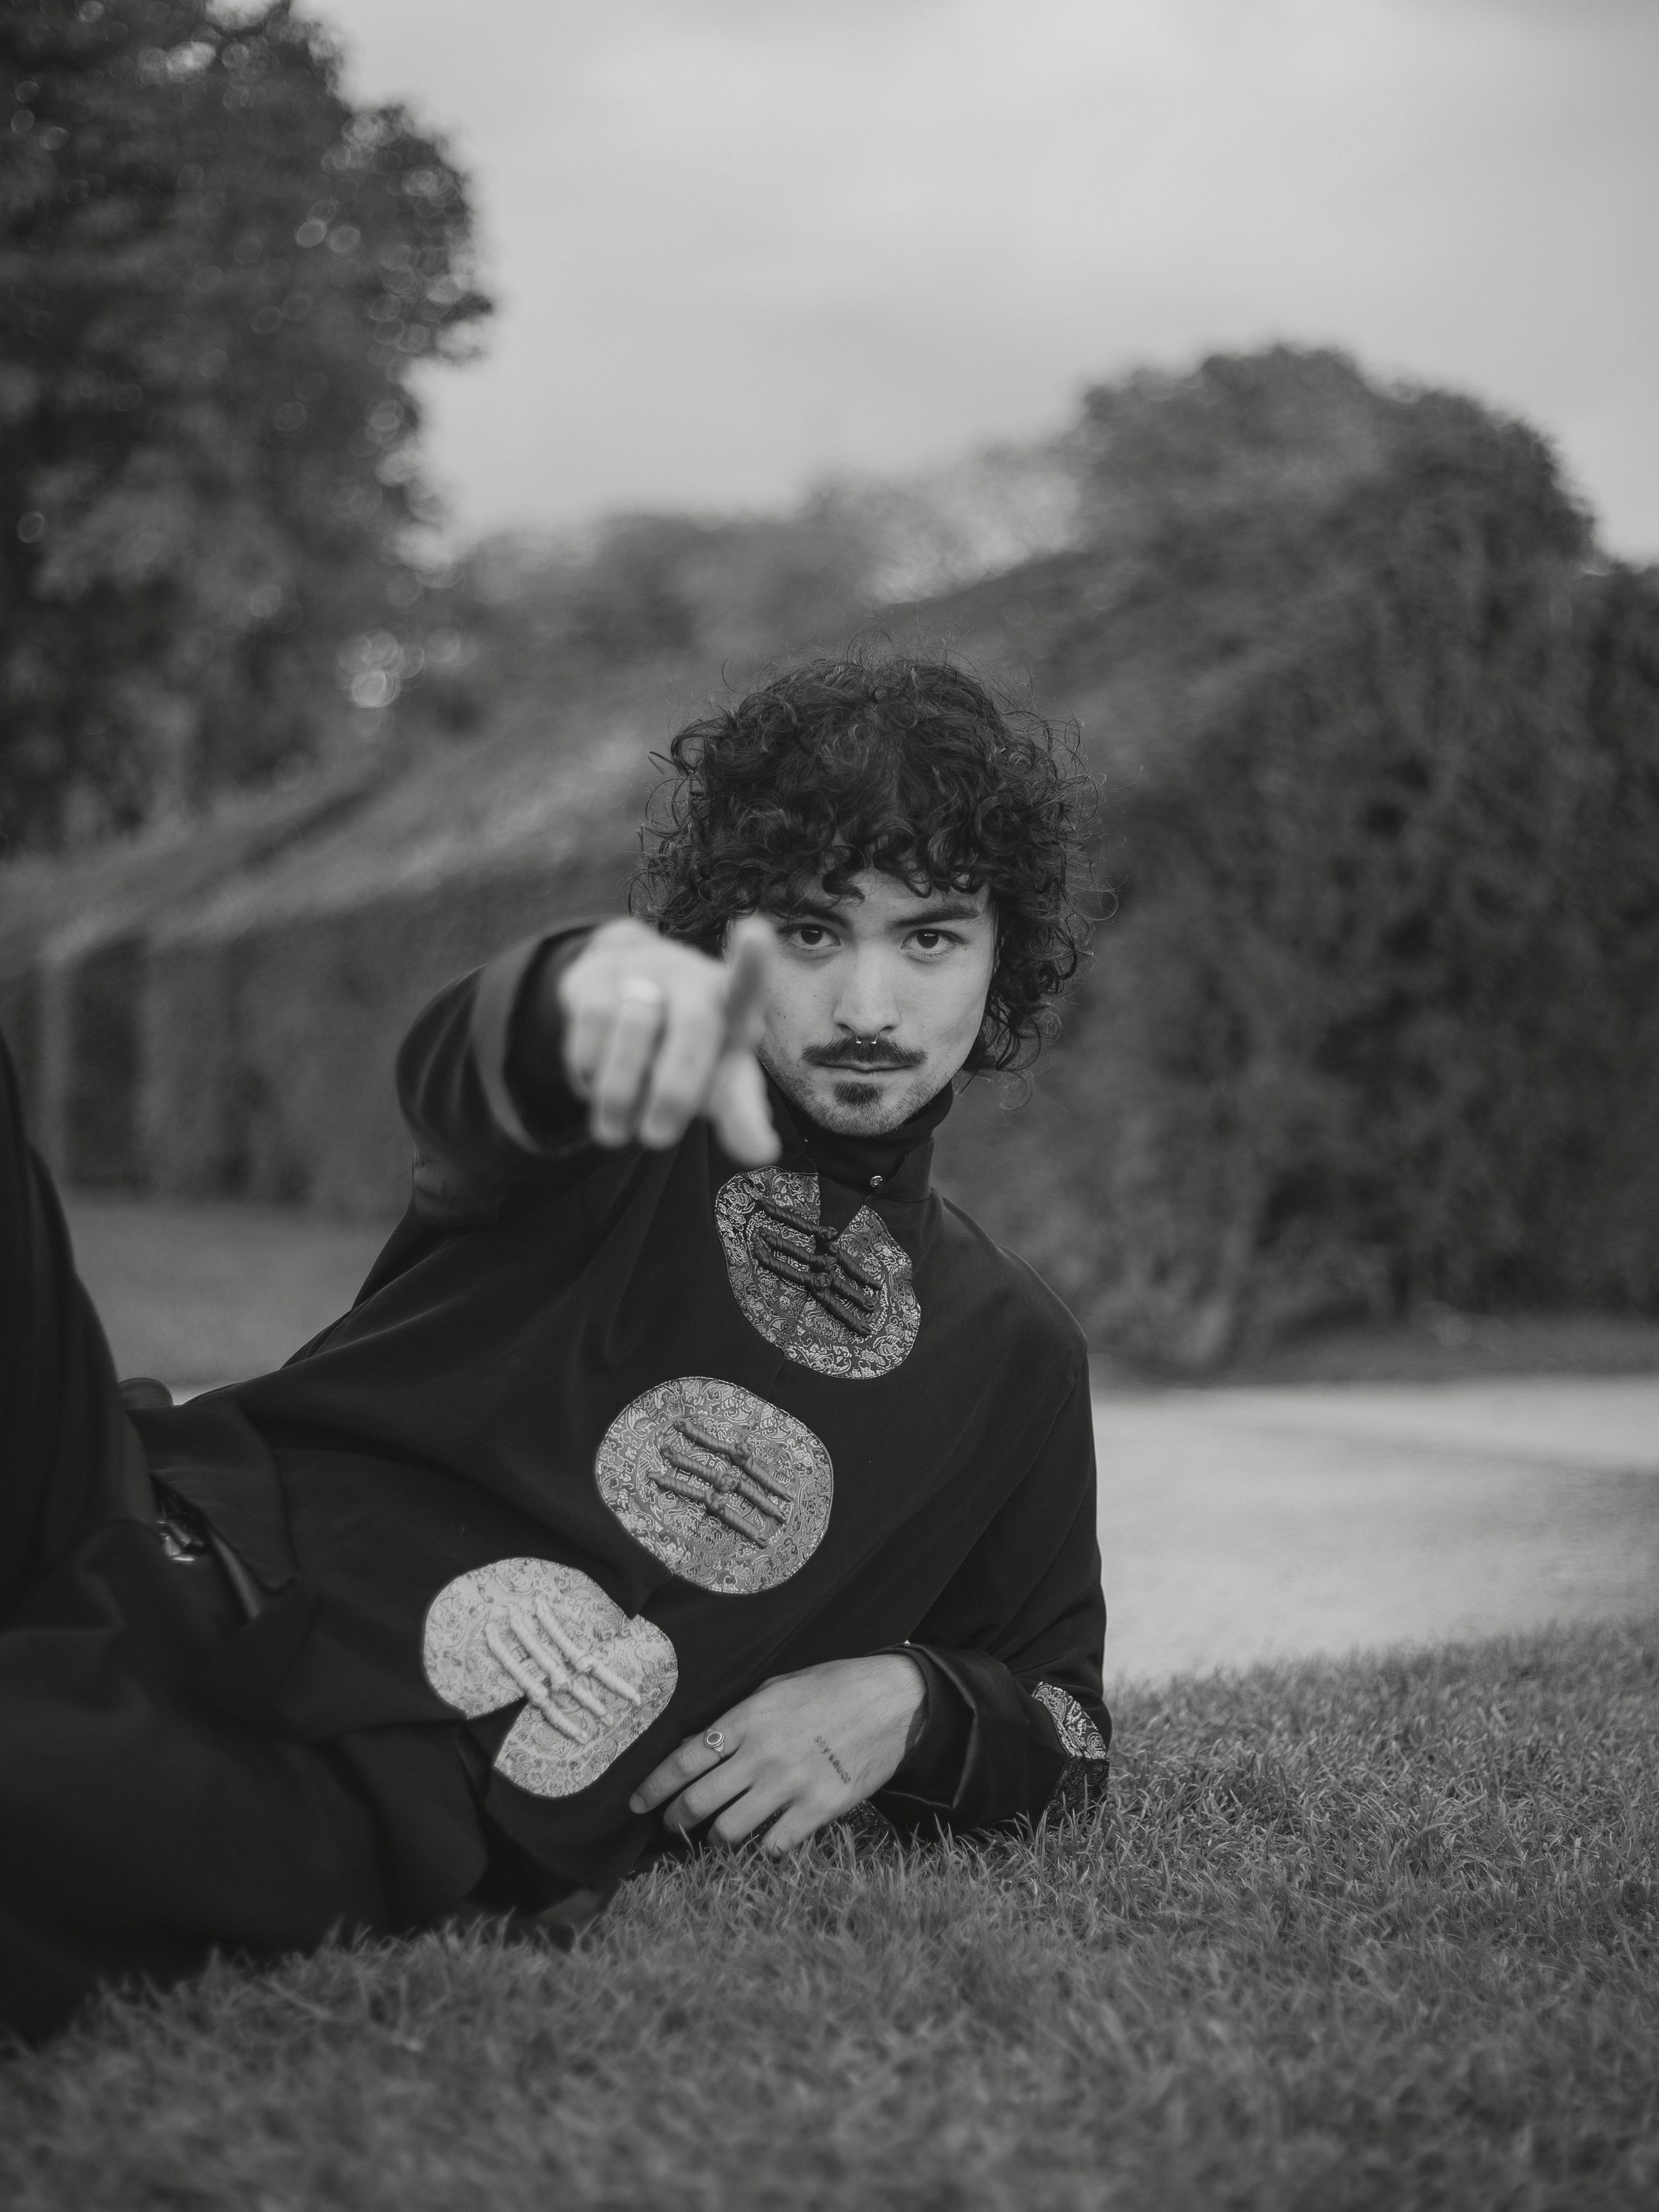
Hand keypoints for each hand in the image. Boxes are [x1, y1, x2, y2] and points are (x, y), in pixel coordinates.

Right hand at [553, 915, 779, 1163]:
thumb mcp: (717, 1080)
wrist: (626, 995)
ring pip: (635, 1026)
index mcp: (732, 1004)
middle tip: (658, 1139)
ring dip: (621, 1093)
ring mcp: (642, 971)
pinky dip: (588, 1072)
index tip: (756, 935)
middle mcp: (692, 978)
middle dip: (675, 1090)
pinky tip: (593, 1084)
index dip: (751, 962)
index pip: (747, 981)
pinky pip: (591, 1028)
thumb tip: (762, 1154)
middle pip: (692, 1026)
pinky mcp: (595, 977)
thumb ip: (740, 1113)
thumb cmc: (689, 1047)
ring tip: (616, 1131)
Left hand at [629, 1655, 925, 1853]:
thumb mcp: (777, 1687)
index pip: (684, 1758)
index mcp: (749, 1717)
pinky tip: (763, 1839)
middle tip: (671, 1825)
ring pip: (728, 1831)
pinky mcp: (819, 1808)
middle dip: (675, 1820)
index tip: (637, 1804)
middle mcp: (763, 1753)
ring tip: (717, 1834)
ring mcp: (791, 1783)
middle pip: (698, 1802)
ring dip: (715, 1838)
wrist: (893, 1700)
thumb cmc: (832, 1687)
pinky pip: (773, 1845)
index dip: (654, 1786)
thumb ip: (737, 1718)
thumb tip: (695, 1746)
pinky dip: (761, 1848)